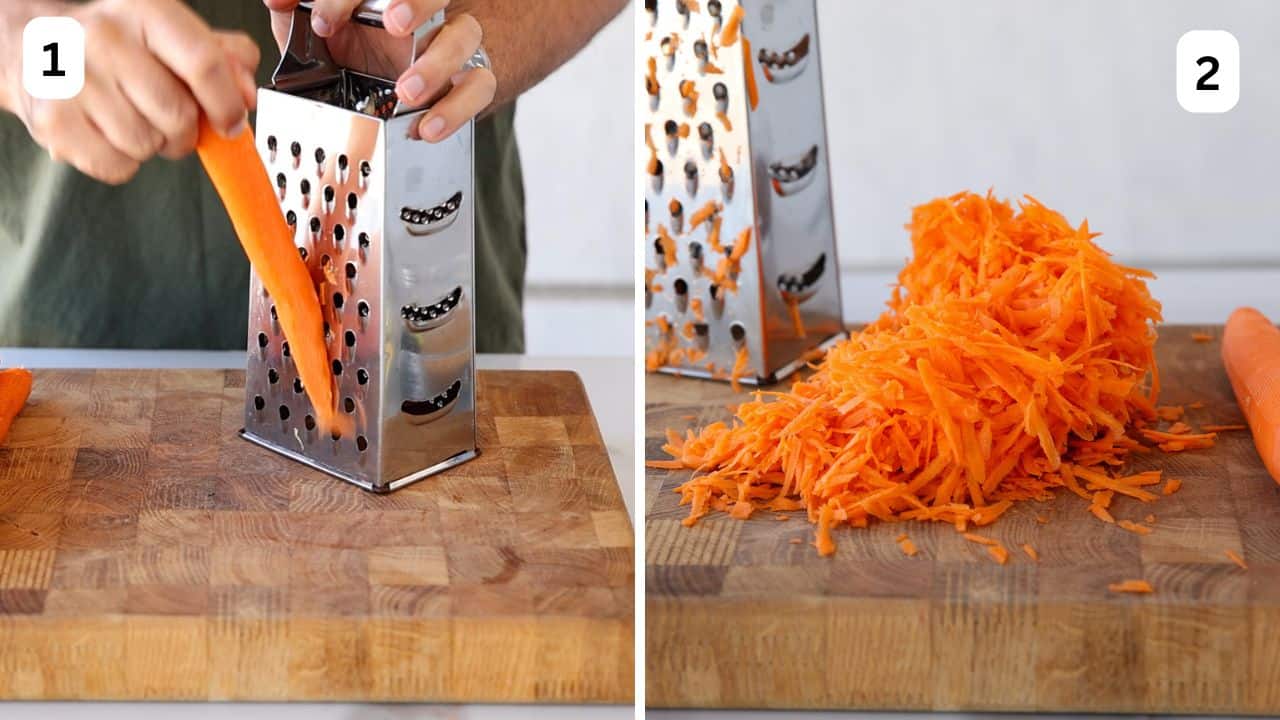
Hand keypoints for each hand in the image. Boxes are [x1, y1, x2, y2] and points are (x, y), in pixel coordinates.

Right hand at [2, 0, 258, 184]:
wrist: (39, 49)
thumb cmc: (121, 48)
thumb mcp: (174, 38)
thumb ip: (225, 60)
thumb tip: (247, 95)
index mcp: (145, 10)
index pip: (204, 63)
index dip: (227, 104)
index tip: (232, 123)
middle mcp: (104, 37)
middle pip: (179, 115)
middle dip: (185, 131)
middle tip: (169, 119)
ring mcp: (73, 78)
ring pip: (148, 144)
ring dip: (151, 145)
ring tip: (131, 118)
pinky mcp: (53, 120)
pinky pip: (117, 166)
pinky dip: (122, 162)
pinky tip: (107, 133)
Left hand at [263, 0, 496, 141]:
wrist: (404, 86)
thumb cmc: (360, 49)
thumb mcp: (322, 27)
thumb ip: (297, 9)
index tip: (323, 22)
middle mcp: (425, 11)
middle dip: (416, 3)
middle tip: (393, 22)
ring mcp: (453, 42)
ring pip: (463, 37)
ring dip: (438, 63)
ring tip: (408, 90)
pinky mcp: (473, 78)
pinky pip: (480, 87)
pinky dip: (456, 108)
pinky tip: (427, 127)